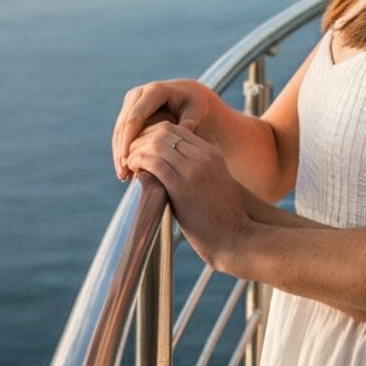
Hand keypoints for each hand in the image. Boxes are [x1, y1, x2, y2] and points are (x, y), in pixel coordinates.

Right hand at [112, 79, 216, 180]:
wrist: (186, 94)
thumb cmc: (194, 104)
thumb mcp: (196, 110)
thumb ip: (189, 121)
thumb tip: (181, 136)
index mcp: (154, 91)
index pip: (135, 118)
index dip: (129, 140)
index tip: (128, 161)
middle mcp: (139, 94)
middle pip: (123, 125)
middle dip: (121, 151)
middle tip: (123, 174)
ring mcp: (131, 101)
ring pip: (119, 130)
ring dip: (119, 153)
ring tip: (123, 176)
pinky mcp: (128, 110)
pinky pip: (121, 133)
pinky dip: (122, 150)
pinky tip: (125, 169)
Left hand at [124, 124, 252, 273]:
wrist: (237, 237)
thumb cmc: (226, 215)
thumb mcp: (220, 181)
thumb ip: (205, 164)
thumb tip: (187, 156)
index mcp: (212, 152)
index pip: (176, 128)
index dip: (154, 134)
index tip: (143, 147)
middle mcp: (203, 155)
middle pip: (164, 131)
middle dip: (142, 138)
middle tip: (130, 152)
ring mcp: (193, 169)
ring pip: (155, 144)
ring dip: (136, 150)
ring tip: (129, 163)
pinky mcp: (181, 186)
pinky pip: (152, 163)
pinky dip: (138, 162)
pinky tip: (133, 172)